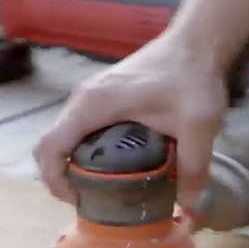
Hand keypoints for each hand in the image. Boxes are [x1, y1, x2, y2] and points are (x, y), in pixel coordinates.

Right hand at [33, 34, 227, 219]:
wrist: (196, 41)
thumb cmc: (191, 76)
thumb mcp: (198, 124)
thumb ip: (193, 166)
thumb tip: (187, 206)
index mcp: (93, 105)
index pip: (50, 147)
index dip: (54, 181)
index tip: (78, 201)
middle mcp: (82, 100)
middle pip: (50, 145)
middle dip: (60, 178)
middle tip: (90, 200)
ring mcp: (88, 96)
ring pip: (62, 137)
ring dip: (70, 165)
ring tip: (99, 189)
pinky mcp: (99, 96)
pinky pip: (76, 130)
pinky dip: (81, 152)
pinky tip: (110, 167)